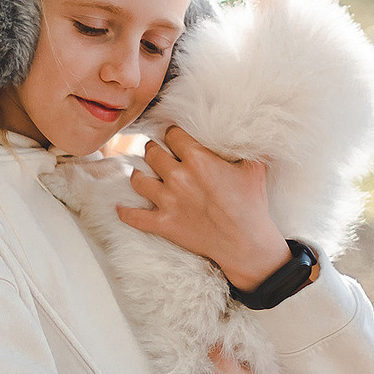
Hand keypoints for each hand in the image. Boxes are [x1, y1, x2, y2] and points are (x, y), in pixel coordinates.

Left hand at [115, 125, 291, 290]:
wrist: (246, 243)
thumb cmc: (252, 204)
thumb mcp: (254, 167)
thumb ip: (245, 146)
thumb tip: (247, 130)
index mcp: (198, 159)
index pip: (172, 134)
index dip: (173, 134)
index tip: (175, 137)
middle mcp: (178, 176)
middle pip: (151, 151)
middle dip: (154, 150)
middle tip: (157, 153)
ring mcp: (167, 201)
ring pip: (137, 179)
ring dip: (138, 174)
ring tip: (141, 174)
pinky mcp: (163, 223)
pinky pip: (133, 217)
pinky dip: (125, 212)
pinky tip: (119, 207)